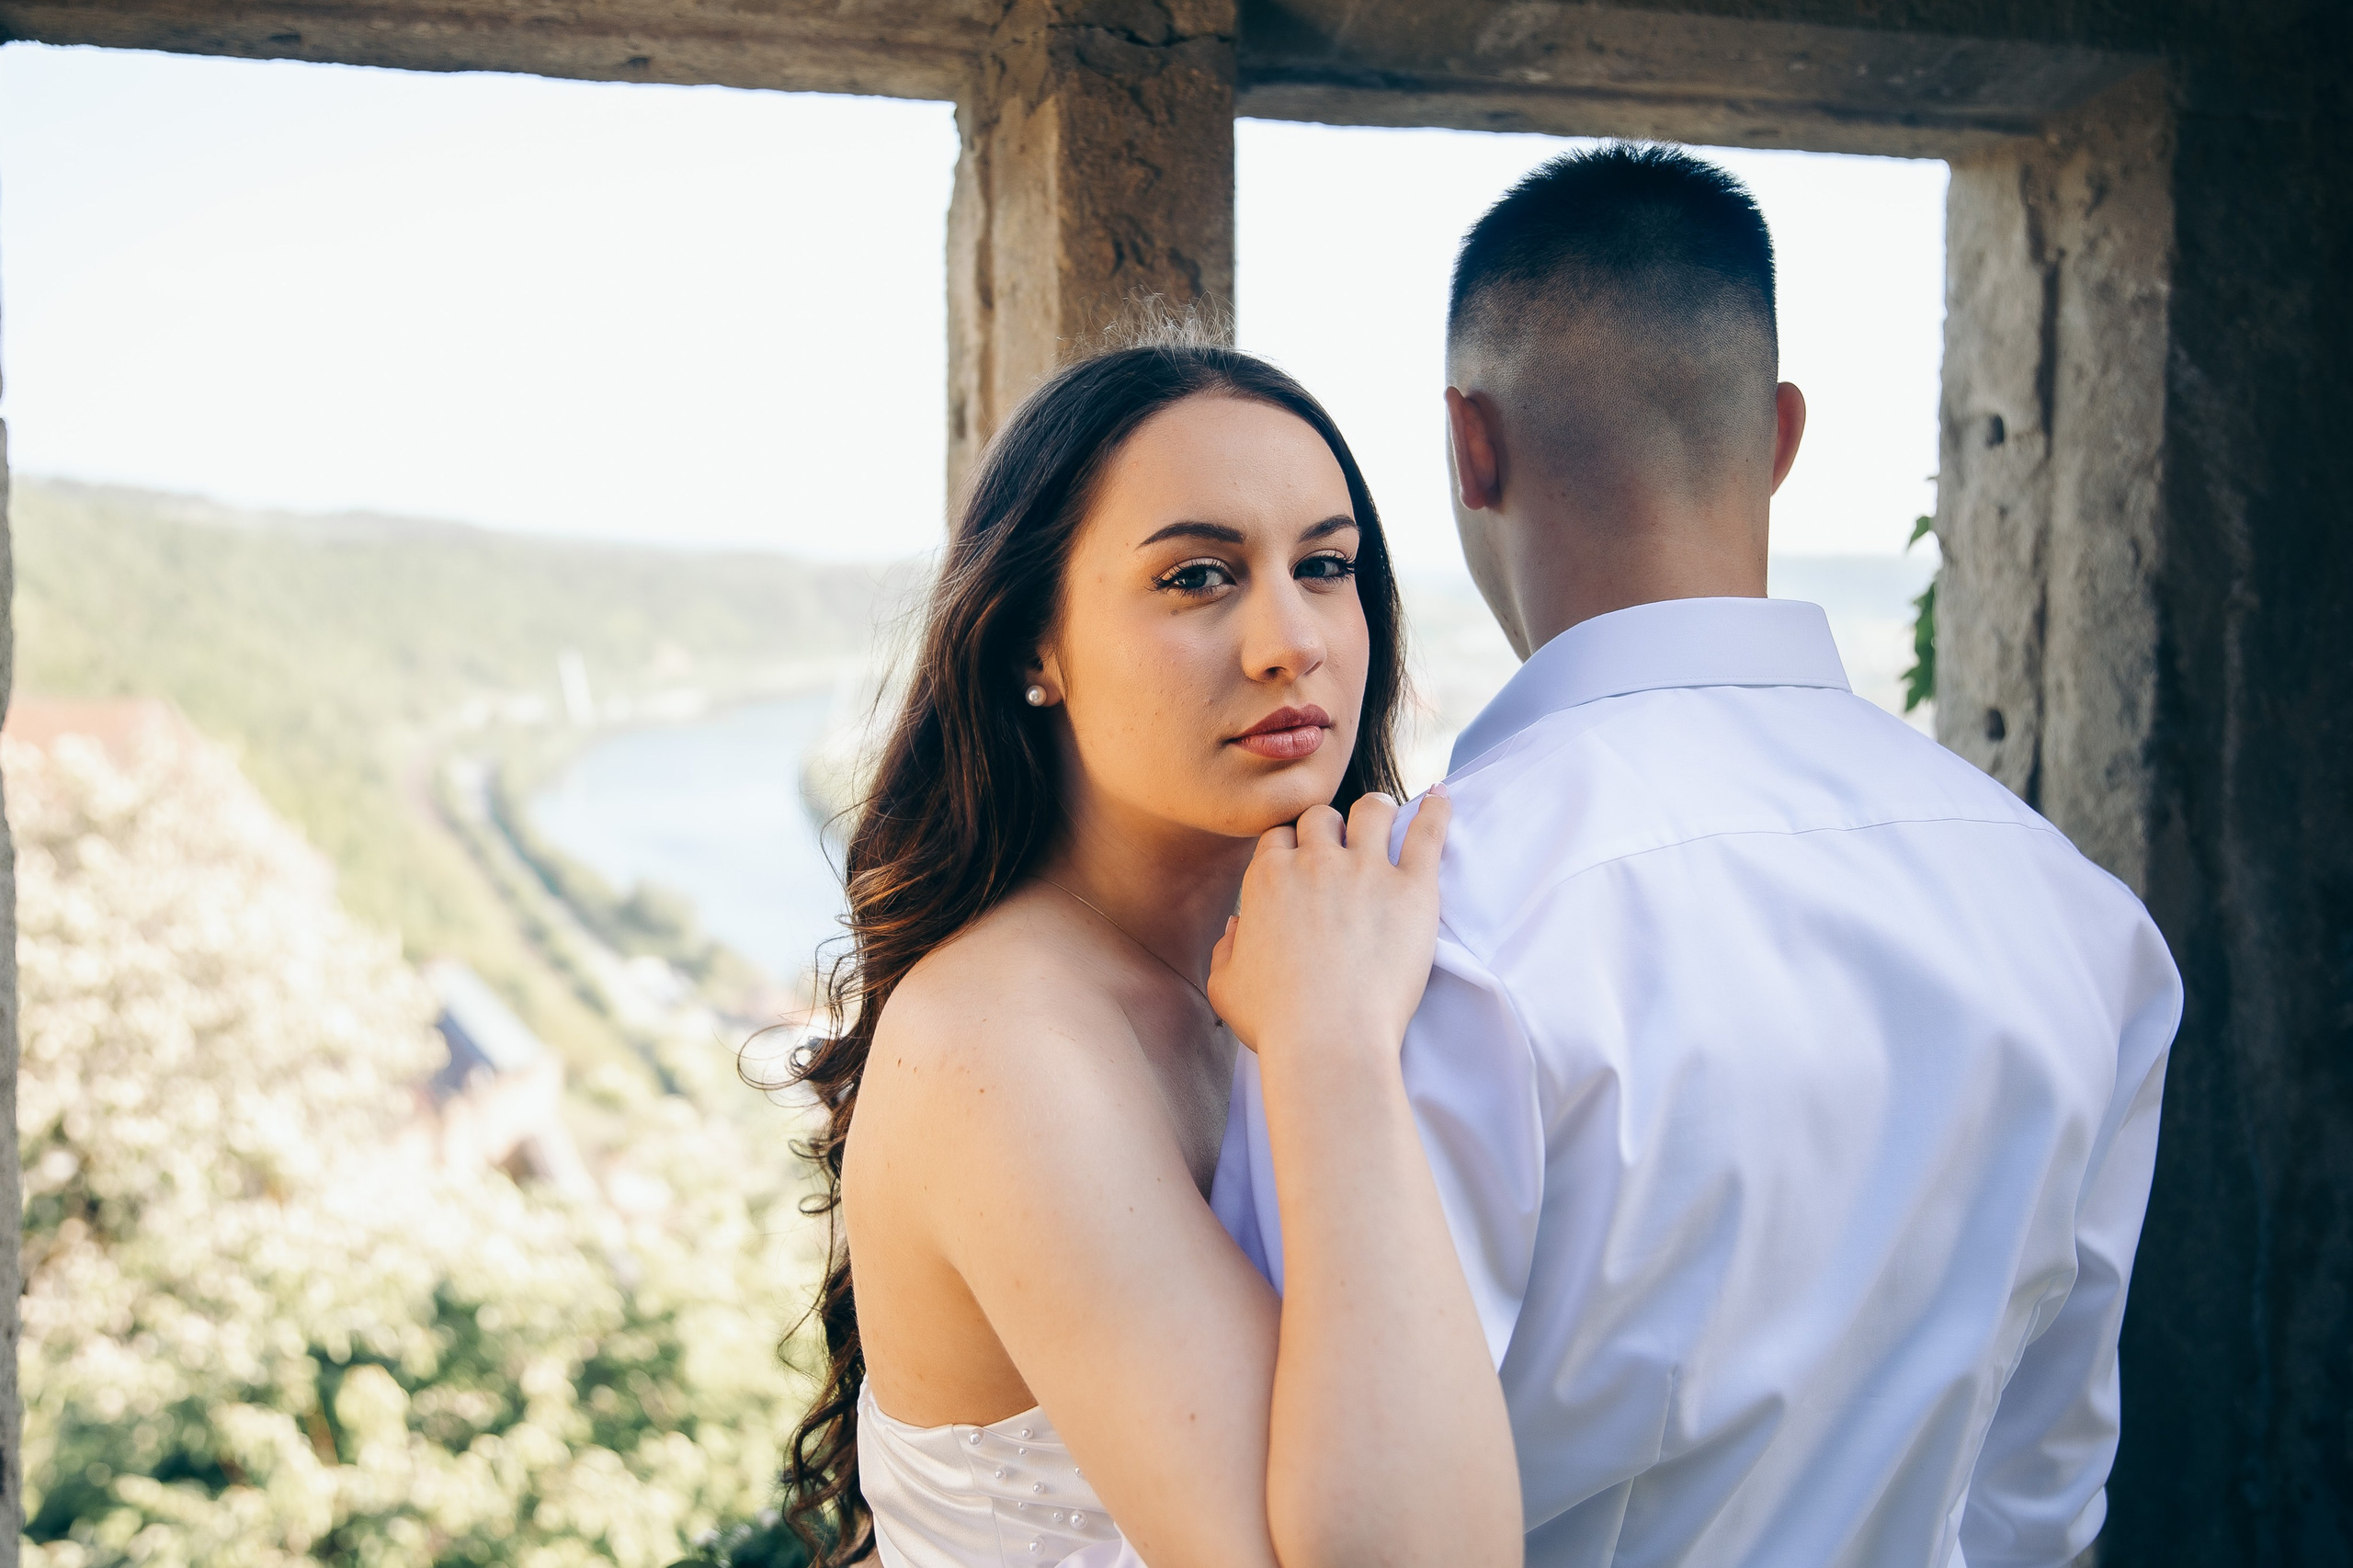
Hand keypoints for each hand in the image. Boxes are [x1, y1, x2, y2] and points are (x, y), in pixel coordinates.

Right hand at [1208, 785, 1450, 1061]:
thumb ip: (1226, 948)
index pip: (1278, 837)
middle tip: (1343, 841)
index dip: (1290, 847)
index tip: (1301, 860)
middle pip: (1322, 818)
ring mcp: (1366, 870)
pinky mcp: (1413, 888)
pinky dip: (1437, 811)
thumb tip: (1237, 926)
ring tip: (1387, 815)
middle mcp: (1315, 862)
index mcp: (1267, 878)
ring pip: (1372, 811)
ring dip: (1376, 811)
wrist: (1329, 1041)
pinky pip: (1428, 832)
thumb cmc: (1276, 1022)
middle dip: (1330, 827)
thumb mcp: (1226, 986)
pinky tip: (1442, 797)